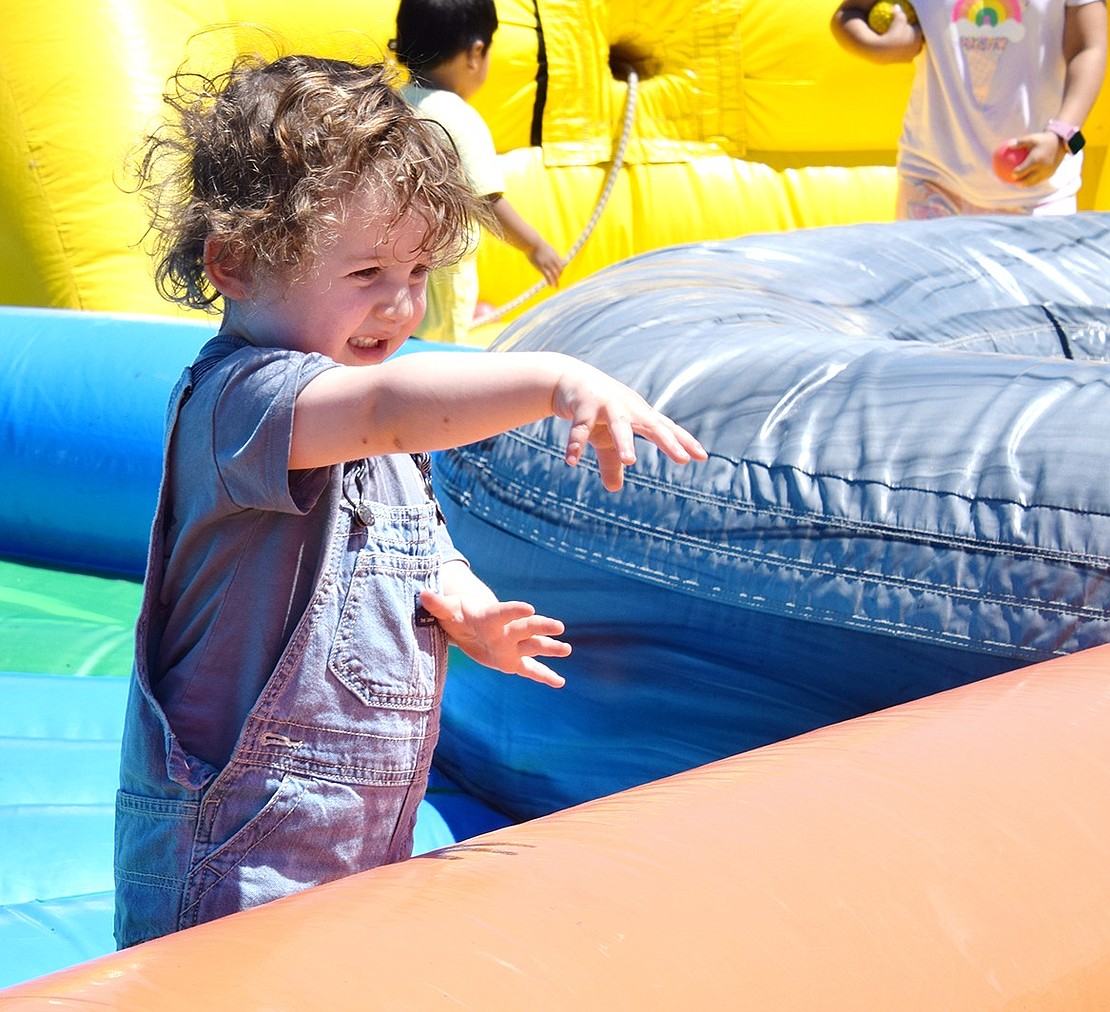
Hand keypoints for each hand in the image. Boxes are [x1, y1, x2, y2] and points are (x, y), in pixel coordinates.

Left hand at [419, 587, 569, 687]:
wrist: (471, 623)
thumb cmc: (458, 614)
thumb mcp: (447, 610)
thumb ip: (437, 604)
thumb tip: (422, 594)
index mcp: (490, 617)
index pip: (503, 612)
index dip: (514, 610)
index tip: (529, 608)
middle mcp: (506, 631)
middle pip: (526, 628)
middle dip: (541, 627)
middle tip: (558, 626)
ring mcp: (512, 646)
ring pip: (534, 647)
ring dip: (550, 649)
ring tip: (567, 649)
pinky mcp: (513, 661)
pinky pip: (530, 670)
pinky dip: (544, 676)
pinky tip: (560, 683)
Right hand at [528, 241, 565, 287]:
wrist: (532, 242)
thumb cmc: (535, 243)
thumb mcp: (543, 246)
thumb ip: (546, 251)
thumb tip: (543, 251)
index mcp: (554, 255)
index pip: (560, 264)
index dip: (560, 270)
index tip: (558, 274)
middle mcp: (553, 260)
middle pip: (559, 270)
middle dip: (558, 277)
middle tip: (557, 282)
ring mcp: (547, 264)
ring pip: (555, 275)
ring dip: (556, 281)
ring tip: (556, 287)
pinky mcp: (541, 267)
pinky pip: (548, 276)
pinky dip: (550, 282)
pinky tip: (551, 286)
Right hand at [552, 361, 708, 490]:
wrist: (570, 380)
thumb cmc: (598, 412)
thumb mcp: (606, 438)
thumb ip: (613, 462)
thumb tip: (615, 489)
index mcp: (639, 416)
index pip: (667, 429)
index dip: (684, 442)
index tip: (702, 457)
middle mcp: (628, 409)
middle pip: (652, 426)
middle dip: (667, 442)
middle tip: (682, 458)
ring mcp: (607, 405)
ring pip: (619, 425)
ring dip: (624, 442)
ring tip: (630, 460)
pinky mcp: (583, 405)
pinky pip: (580, 428)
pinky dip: (575, 444)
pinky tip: (572, 462)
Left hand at [1002, 132, 1065, 185]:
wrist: (1062, 141)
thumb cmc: (1044, 139)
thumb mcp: (1032, 138)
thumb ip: (1020, 143)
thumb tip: (1008, 145)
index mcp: (1035, 160)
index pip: (1021, 171)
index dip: (1015, 174)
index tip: (1010, 174)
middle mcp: (1041, 168)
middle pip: (1027, 180)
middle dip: (1020, 183)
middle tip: (1014, 182)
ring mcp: (1047, 171)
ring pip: (1035, 182)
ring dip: (1027, 184)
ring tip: (1021, 184)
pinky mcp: (1052, 172)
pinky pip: (1042, 179)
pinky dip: (1035, 181)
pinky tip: (1031, 180)